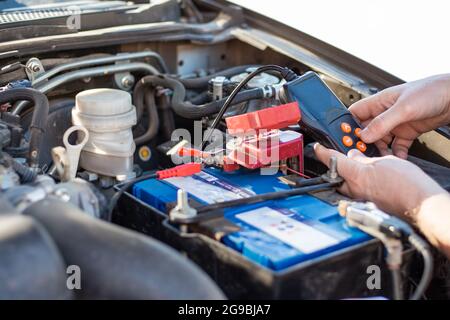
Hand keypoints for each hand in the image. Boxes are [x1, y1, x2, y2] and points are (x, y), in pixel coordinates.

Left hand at [314, 143, 444, 217]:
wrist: (420, 204)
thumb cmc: (408, 185)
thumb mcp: (385, 161)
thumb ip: (365, 159)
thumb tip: (354, 155)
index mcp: (356, 174)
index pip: (332, 160)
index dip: (322, 152)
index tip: (317, 147)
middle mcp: (353, 189)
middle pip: (336, 174)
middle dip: (337, 165)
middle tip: (343, 156)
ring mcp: (359, 198)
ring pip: (345, 184)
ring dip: (348, 176)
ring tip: (360, 168)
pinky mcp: (366, 205)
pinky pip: (356, 192)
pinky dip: (358, 185)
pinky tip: (369, 181)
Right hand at [349, 74, 449, 158]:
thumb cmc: (431, 91)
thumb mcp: (404, 108)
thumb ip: (383, 123)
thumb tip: (365, 135)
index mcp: (379, 102)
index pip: (355, 113)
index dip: (347, 125)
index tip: (345, 138)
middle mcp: (385, 113)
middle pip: (365, 130)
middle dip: (362, 142)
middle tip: (360, 153)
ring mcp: (396, 124)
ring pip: (379, 140)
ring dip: (378, 150)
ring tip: (379, 158)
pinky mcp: (407, 132)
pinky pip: (396, 146)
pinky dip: (396, 154)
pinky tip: (397, 158)